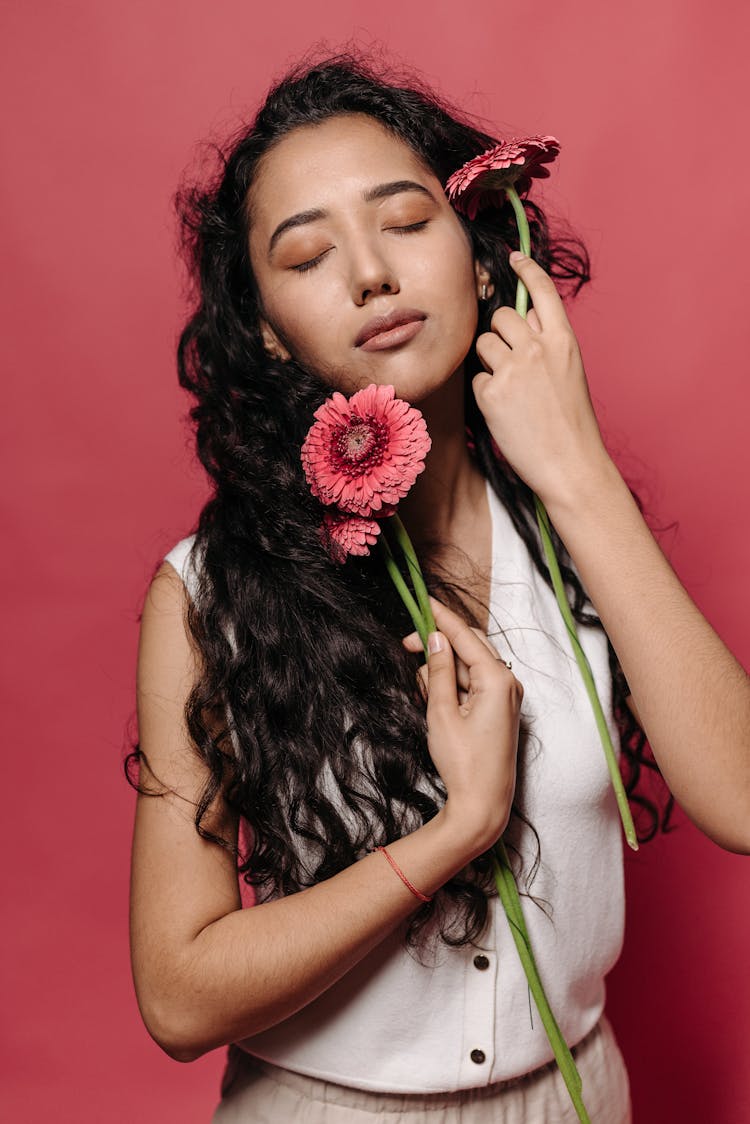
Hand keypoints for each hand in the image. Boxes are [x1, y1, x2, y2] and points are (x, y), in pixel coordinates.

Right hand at [402, 596, 522, 848]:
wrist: (483, 805)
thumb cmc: (463, 763)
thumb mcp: (441, 713)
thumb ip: (439, 670)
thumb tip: (435, 639)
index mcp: (498, 679)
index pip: (465, 635)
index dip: (440, 616)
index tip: (423, 600)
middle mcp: (508, 682)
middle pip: (470, 645)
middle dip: (439, 644)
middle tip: (408, 648)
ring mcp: (506, 696)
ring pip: (468, 665)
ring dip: (444, 671)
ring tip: (427, 698)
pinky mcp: (500, 709)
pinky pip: (473, 683)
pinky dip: (453, 685)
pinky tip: (438, 701)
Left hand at [473, 253, 612, 507]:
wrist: (571, 464)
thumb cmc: (571, 423)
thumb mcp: (570, 372)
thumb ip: (548, 342)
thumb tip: (525, 318)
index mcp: (564, 341)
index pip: (542, 291)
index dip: (526, 270)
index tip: (514, 258)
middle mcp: (538, 348)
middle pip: (501, 316)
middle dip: (499, 333)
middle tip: (509, 361)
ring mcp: (513, 369)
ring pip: (483, 343)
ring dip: (489, 361)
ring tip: (509, 390)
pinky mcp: (492, 393)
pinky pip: (476, 378)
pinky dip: (485, 393)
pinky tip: (504, 412)